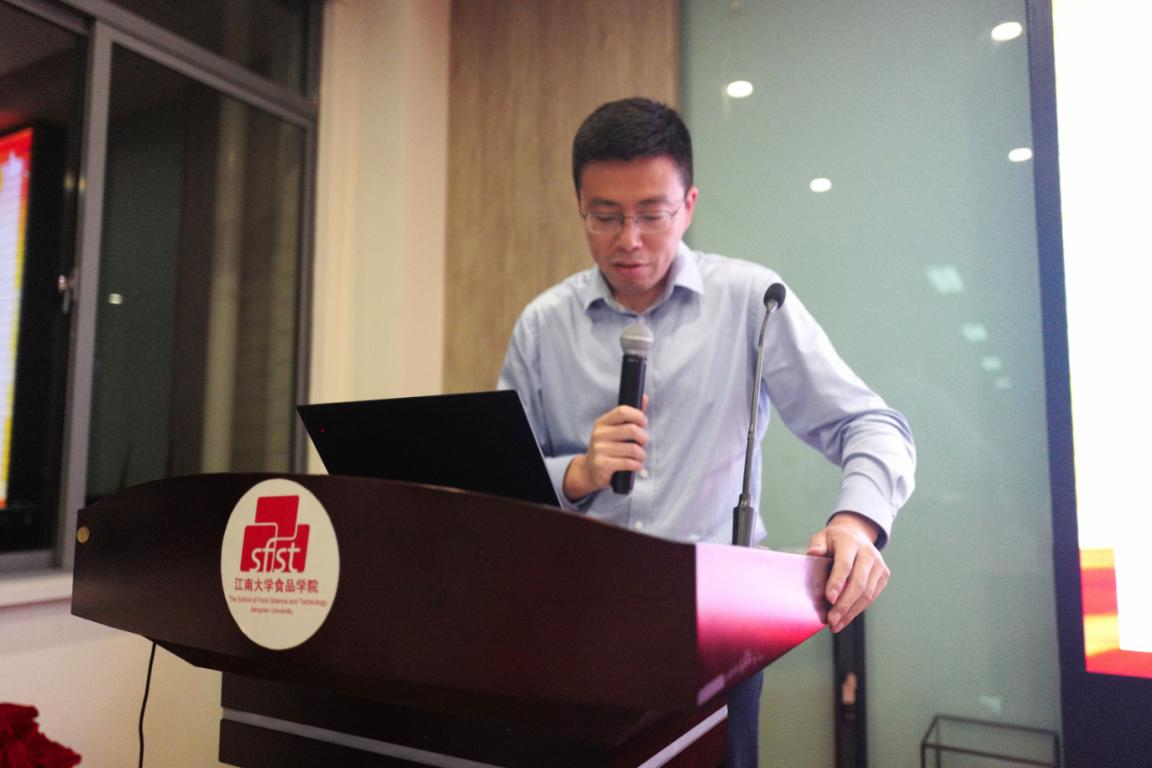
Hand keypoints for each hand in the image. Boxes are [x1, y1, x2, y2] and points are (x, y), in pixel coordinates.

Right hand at [563, 396, 647, 500]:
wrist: (590, 470)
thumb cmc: (608, 448)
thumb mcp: (615, 430)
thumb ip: (631, 416)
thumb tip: (645, 397)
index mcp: (602, 422)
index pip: (622, 411)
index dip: (638, 416)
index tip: (643, 423)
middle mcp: (599, 434)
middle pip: (632, 429)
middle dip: (643, 438)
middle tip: (642, 443)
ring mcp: (599, 449)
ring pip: (633, 449)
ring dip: (641, 454)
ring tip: (640, 457)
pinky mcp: (602, 464)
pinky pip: (628, 463)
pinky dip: (637, 465)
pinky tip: (636, 465)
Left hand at [807, 512, 888, 632]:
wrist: (856, 534)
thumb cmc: (835, 540)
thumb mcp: (822, 537)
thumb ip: (816, 545)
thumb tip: (813, 554)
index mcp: (851, 543)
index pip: (845, 565)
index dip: (837, 582)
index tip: (829, 599)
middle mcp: (868, 554)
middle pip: (858, 584)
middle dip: (844, 605)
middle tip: (831, 620)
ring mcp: (879, 565)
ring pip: (867, 594)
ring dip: (851, 612)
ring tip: (836, 624)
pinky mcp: (884, 575)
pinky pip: (871, 597)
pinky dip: (858, 609)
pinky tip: (846, 618)